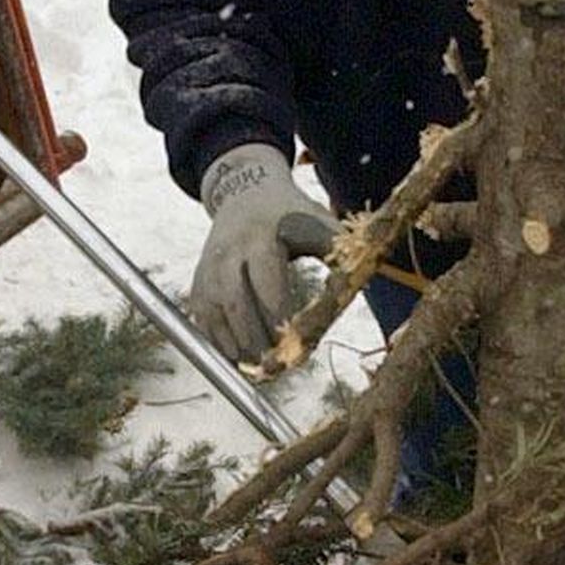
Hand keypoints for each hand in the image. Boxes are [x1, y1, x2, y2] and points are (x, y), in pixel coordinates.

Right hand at [191, 145, 336, 363]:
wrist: (244, 196)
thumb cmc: (289, 214)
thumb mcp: (316, 220)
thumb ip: (337, 248)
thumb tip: (365, 275)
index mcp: (261, 236)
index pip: (267, 280)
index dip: (279, 314)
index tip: (294, 340)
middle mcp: (230, 252)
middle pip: (237, 302)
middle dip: (256, 338)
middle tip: (276, 365)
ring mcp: (209, 268)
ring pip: (217, 314)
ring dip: (237, 345)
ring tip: (259, 368)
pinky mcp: (199, 282)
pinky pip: (203, 320)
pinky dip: (219, 343)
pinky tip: (239, 359)